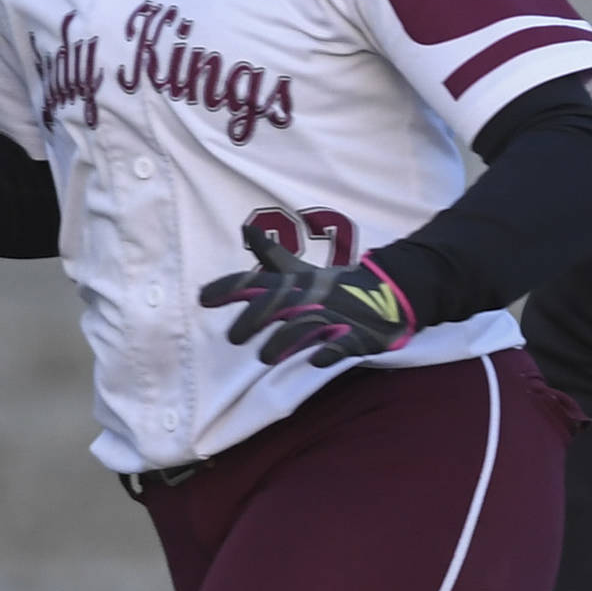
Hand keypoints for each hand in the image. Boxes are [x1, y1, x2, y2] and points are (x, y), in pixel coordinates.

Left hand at [200, 227, 417, 366]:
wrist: (388, 293)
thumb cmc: (336, 287)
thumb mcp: (303, 272)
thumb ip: (272, 258)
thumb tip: (246, 229)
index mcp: (296, 285)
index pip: (257, 283)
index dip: (229, 289)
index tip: (202, 298)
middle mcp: (310, 299)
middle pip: (278, 306)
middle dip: (254, 319)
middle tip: (233, 337)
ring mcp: (334, 317)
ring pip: (305, 328)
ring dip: (284, 341)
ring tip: (266, 357)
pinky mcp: (357, 337)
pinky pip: (343, 345)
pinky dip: (330, 351)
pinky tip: (316, 361)